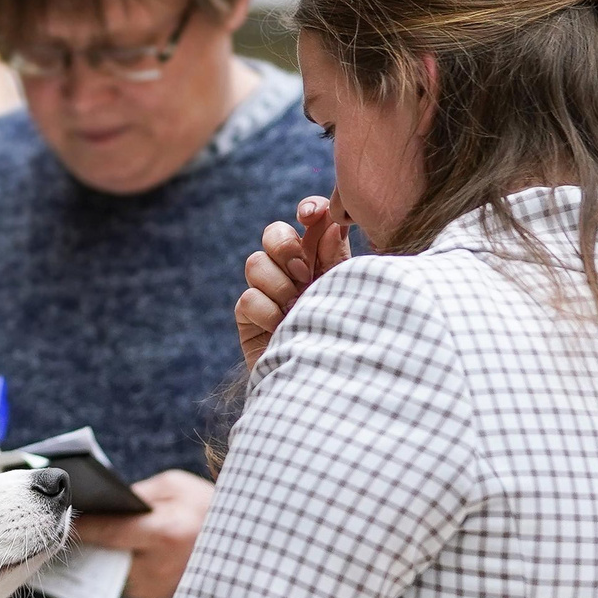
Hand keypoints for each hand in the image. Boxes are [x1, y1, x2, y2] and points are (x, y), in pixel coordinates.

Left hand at [73, 469, 213, 597]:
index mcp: (167, 534)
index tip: (62, 519)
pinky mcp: (158, 597)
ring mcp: (159, 587)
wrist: (244, 542)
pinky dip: (116, 566)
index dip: (84, 527)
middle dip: (88, 542)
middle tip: (63, 528)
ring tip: (84, 538)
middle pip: (106, 556)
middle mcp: (161, 567)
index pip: (110, 533)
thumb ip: (137, 495)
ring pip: (112, 572)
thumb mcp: (175, 487)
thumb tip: (102, 505)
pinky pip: (125, 580)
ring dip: (99, 557)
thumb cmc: (208, 507)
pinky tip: (109, 551)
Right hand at [235, 194, 350, 367]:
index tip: (310, 215)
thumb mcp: (348, 291)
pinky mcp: (248, 320)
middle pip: (273, 234)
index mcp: (323, 260)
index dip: (308, 212)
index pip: (310, 222)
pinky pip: (248, 299)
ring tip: (296, 308)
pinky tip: (284, 329)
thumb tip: (329, 222)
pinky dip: (267, 313)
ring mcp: (268, 295)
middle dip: (285, 247)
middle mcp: (293, 273)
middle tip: (304, 274)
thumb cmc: (348, 339)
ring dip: (278, 285)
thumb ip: (337, 256)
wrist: (330, 386)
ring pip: (255, 263)